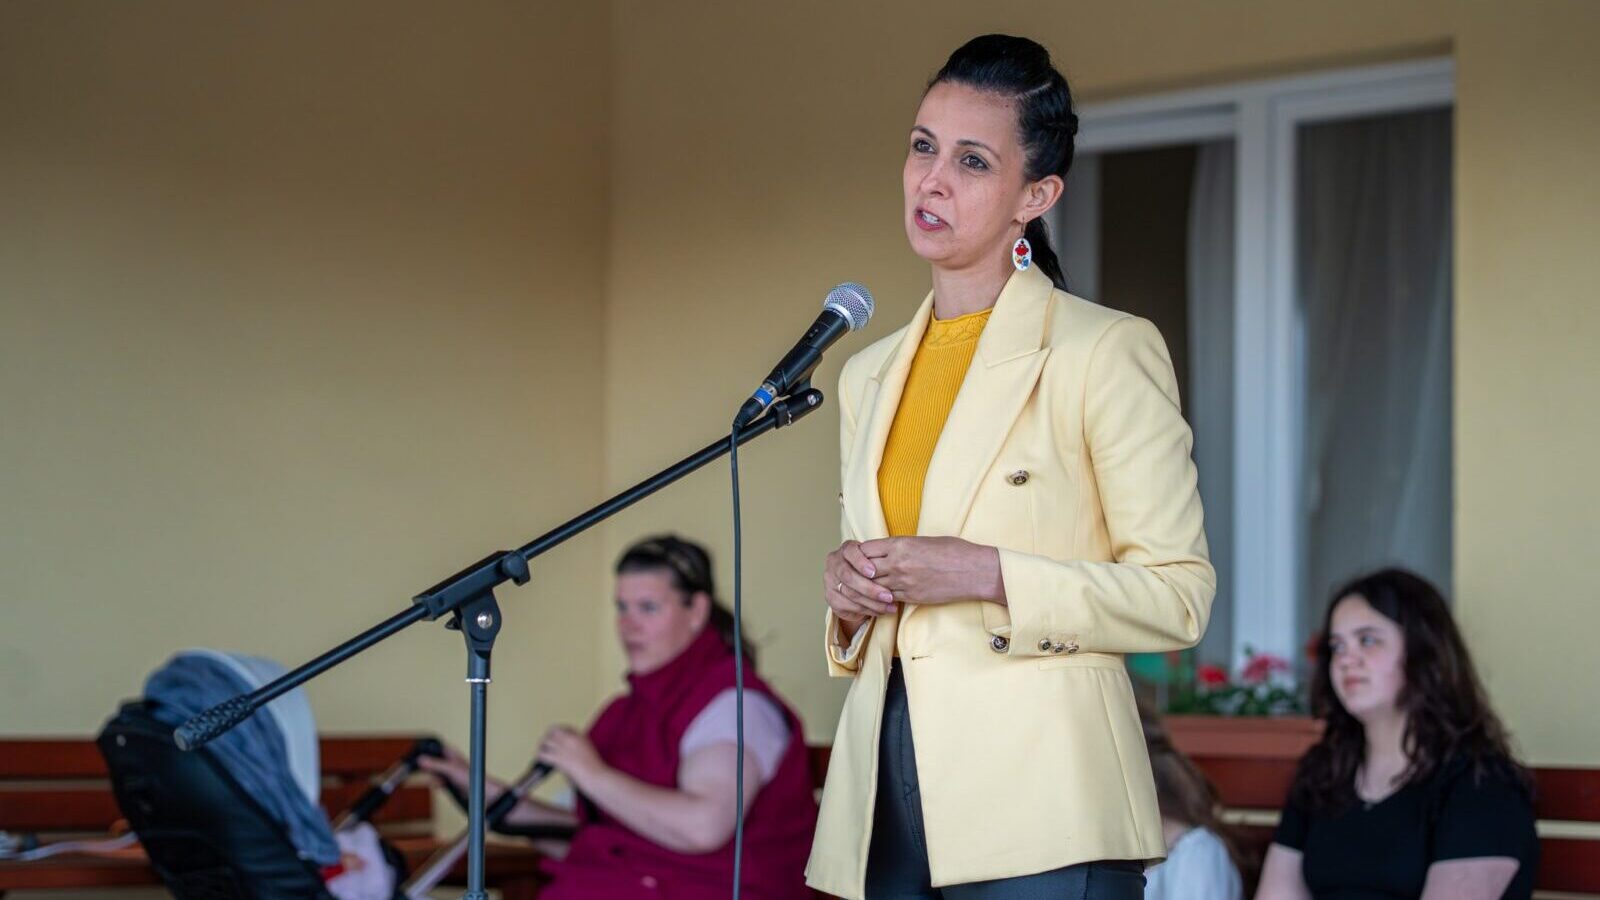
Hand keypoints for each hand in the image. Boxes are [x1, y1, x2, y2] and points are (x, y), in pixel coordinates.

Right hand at [417, 743, 508, 803]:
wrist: (482, 795)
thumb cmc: (474, 778)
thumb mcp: (451, 770)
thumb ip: (436, 765)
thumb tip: (421, 760)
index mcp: (451, 752)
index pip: (433, 747)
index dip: (424, 750)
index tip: (415, 756)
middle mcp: (449, 760)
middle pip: (430, 758)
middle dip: (424, 764)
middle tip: (414, 767)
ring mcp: (448, 771)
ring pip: (432, 771)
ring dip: (430, 775)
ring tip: (431, 778)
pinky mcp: (449, 782)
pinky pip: (436, 780)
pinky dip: (434, 782)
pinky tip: (437, 785)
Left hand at [537, 726, 605, 787]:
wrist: (597, 776)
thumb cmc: (595, 769)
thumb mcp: (589, 751)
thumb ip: (578, 747)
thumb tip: (566, 751)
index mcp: (580, 736)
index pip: (564, 728)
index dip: (557, 733)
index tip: (554, 738)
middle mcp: (571, 739)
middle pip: (553, 730)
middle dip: (548, 736)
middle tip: (545, 743)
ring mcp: (565, 748)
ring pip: (546, 741)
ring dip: (542, 746)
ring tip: (541, 751)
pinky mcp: (560, 759)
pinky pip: (543, 754)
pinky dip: (540, 757)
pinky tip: (541, 761)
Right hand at [824, 539, 895, 622]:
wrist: (858, 586)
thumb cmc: (871, 570)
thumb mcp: (877, 561)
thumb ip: (881, 562)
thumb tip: (896, 569)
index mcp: (846, 550)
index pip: (850, 551)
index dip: (861, 562)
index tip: (874, 572)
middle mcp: (834, 563)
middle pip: (848, 576)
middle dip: (870, 588)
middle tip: (889, 596)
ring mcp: (830, 581)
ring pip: (850, 593)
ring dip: (872, 602)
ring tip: (890, 607)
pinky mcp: (831, 597)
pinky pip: (849, 606)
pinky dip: (866, 610)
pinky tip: (880, 612)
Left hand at [861, 536, 1003, 605]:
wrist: (973, 571)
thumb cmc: (954, 551)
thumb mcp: (923, 540)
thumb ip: (902, 546)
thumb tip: (887, 550)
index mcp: (900, 544)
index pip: (865, 549)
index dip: (858, 554)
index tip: (858, 557)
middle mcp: (897, 563)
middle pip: (863, 569)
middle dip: (857, 573)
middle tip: (854, 576)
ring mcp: (903, 581)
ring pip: (872, 587)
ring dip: (867, 588)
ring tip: (862, 589)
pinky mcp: (911, 597)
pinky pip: (887, 599)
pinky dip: (880, 598)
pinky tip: (878, 598)